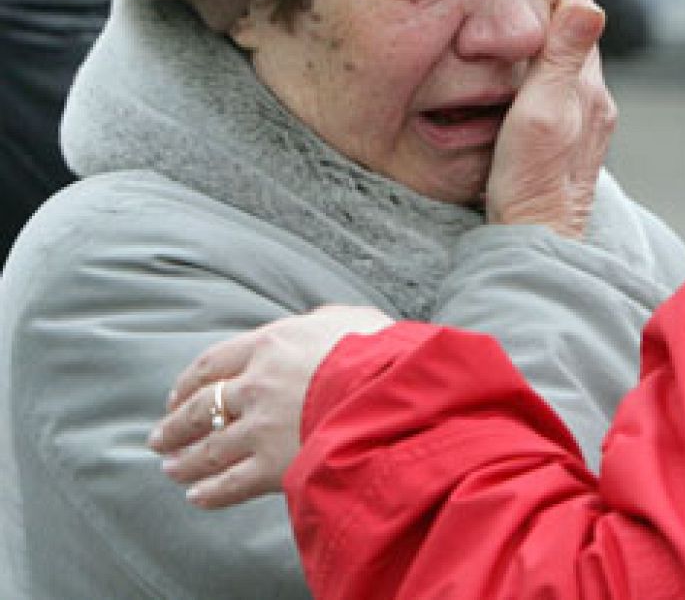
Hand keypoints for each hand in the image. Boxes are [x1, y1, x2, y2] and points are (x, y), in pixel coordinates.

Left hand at [148, 305, 393, 508]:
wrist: (393, 395)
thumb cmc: (381, 353)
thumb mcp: (352, 319)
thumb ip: (324, 321)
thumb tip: (317, 322)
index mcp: (271, 346)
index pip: (213, 363)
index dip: (189, 382)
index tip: (176, 395)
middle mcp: (257, 386)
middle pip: (201, 408)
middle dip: (175, 425)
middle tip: (160, 437)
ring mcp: (262, 429)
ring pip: (209, 448)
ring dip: (186, 461)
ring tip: (172, 469)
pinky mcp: (274, 467)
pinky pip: (231, 484)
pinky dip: (210, 493)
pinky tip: (197, 496)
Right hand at [485, 0, 616, 234]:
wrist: (539, 240)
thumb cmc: (531, 183)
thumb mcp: (542, 114)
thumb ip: (564, 60)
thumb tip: (590, 4)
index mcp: (587, 83)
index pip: (581, 9)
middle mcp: (594, 96)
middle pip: (580, 25)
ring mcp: (587, 116)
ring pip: (574, 51)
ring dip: (559, 16)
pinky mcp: (573, 135)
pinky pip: (566, 75)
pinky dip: (553, 50)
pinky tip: (538, 55)